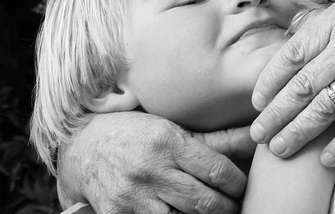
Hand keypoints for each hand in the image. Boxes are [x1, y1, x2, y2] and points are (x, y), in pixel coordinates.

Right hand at [57, 111, 253, 213]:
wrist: (80, 147)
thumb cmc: (134, 134)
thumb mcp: (172, 129)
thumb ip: (215, 140)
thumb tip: (254, 136)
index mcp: (167, 142)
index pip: (216, 170)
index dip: (237, 184)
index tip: (242, 187)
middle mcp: (150, 169)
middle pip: (205, 201)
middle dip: (227, 207)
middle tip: (234, 206)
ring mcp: (133, 196)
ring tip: (214, 212)